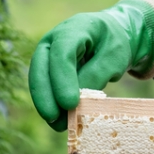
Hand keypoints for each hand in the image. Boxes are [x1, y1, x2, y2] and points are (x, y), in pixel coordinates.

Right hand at [29, 0, 153, 130]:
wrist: (111, 36)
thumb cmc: (114, 44)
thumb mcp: (114, 57)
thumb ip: (96, 75)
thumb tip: (76, 102)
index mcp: (74, 28)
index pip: (61, 53)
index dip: (62, 79)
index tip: (70, 103)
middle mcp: (54, 39)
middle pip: (40, 66)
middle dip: (45, 94)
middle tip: (54, 119)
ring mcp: (47, 53)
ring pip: (38, 78)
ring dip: (46, 103)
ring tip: (59, 125)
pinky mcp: (48, 68)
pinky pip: (45, 86)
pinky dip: (51, 104)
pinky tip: (60, 121)